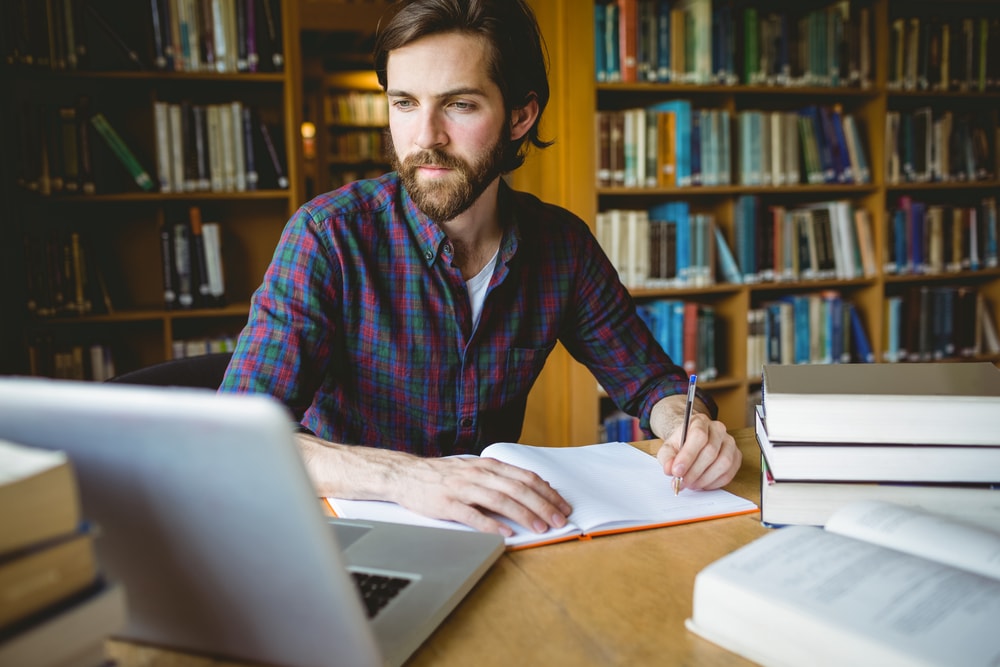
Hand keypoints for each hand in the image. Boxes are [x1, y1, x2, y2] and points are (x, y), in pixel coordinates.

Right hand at [296, 433, 571, 537]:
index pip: (524, 477)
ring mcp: (462, 488)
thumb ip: (499, 479)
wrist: (404, 475)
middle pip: (517, 489)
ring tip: (540, 528)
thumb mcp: (473, 470)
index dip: (546, 492)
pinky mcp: (446, 504)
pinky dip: (491, 524)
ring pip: (500, 500)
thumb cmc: (442, 476)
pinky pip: (473, 515)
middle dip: (542, 506)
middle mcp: (477, 474)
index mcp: (487, 465)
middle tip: (558, 520)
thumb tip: (531, 490)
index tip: (562, 505)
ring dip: (524, 515)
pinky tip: (506, 534)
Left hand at [651, 400, 740, 491]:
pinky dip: (714, 483)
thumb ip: (667, 458)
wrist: (692, 441)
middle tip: (683, 482)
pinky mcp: (736, 456)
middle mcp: (718, 429)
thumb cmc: (681, 444)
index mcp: (700, 422)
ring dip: (705, 479)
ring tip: (692, 484)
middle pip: (711, 451)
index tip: (677, 472)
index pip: (698, 436)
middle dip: (694, 472)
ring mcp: (730, 442)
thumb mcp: (668, 448)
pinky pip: (729, 473)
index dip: (687, 456)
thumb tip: (670, 470)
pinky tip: (703, 484)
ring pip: (723, 463)